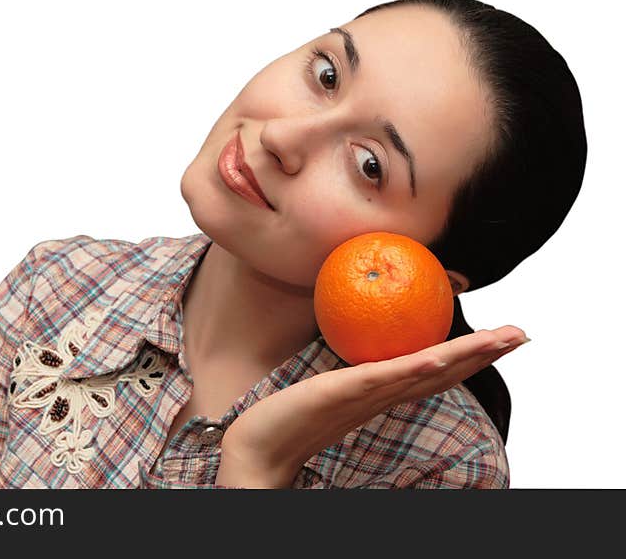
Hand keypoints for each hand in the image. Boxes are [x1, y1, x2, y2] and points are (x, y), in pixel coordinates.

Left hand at [216, 325, 529, 487]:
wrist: (260, 446)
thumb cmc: (292, 416)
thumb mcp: (330, 384)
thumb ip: (352, 368)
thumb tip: (362, 339)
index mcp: (384, 394)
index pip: (435, 371)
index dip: (470, 356)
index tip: (500, 339)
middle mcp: (385, 396)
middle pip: (445, 372)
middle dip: (485, 353)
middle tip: (521, 334)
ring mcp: (368, 395)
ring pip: (427, 372)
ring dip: (468, 355)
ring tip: (503, 338)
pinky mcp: (345, 392)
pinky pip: (385, 377)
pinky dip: (416, 366)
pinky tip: (440, 354)